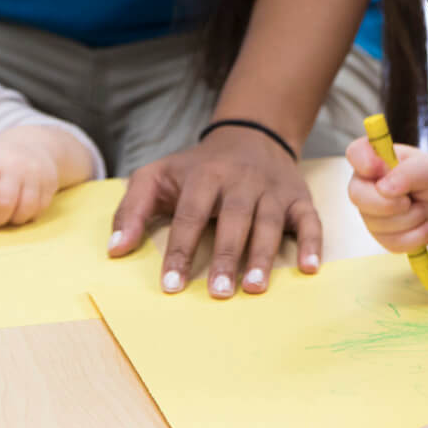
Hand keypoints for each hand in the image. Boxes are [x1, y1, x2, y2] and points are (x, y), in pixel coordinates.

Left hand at [0, 125, 66, 235]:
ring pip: (25, 208)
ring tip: (9, 215)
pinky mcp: (51, 182)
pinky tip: (23, 210)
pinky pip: (40, 209)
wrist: (35, 143)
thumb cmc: (1, 160)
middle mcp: (16, 166)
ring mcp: (36, 173)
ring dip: (14, 220)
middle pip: (5, 202)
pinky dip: (29, 216)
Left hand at [108, 125, 316, 298]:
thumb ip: (131, 208)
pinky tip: (309, 269)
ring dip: (263, 255)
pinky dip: (313, 244)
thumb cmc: (198, 167)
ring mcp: (273, 190)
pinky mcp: (299, 198)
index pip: (190, 215)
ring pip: (270, 222)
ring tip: (254, 288)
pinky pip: (310, 220)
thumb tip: (114, 250)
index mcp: (204, 176)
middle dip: (227, 256)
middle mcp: (241, 181)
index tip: (171, 286)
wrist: (251, 134)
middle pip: (234, 219)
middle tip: (218, 293)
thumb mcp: (157, 175)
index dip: (180, 251)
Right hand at [345, 135, 427, 253]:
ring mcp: (371, 213)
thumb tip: (383, 189)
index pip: (355, 153)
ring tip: (425, 209)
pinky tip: (426, 226)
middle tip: (412, 200)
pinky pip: (392, 242)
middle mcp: (367, 185)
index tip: (378, 168)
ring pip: (378, 224)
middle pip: (358, 196)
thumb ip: (407, 173)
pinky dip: (416, 236)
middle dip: (390, 203)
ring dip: (412, 219)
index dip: (362, 160)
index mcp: (375, 160)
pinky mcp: (383, 236)